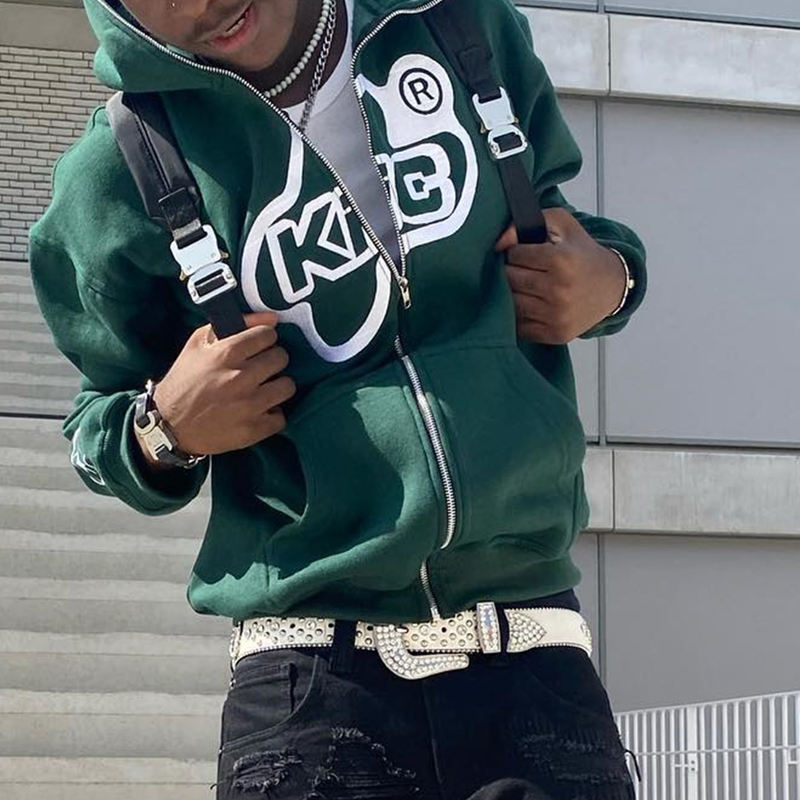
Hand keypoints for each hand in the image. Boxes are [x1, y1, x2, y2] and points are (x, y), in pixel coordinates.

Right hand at [147, 311, 295, 456]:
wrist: (169, 426)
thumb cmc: (185, 380)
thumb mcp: (198, 344)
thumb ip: (236, 324)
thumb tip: (272, 318)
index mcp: (226, 354)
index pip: (268, 334)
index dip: (265, 338)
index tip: (260, 345)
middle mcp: (240, 378)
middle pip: (281, 358)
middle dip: (272, 360)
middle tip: (261, 367)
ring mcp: (248, 406)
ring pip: (287, 386)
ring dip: (277, 386)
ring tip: (263, 389)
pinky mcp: (253, 430)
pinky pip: (281, 417)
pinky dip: (271, 415)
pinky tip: (259, 411)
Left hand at [495, 207, 626, 343]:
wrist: (612, 286)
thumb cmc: (583, 254)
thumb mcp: (562, 225)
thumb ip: (527, 223)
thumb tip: (498, 242)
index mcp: (561, 260)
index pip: (514, 255)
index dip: (516, 251)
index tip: (525, 253)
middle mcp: (559, 290)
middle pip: (510, 279)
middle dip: (512, 271)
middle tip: (524, 270)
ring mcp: (557, 315)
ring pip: (511, 303)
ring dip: (512, 294)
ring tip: (526, 286)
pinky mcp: (555, 334)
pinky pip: (520, 327)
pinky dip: (519, 316)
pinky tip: (531, 304)